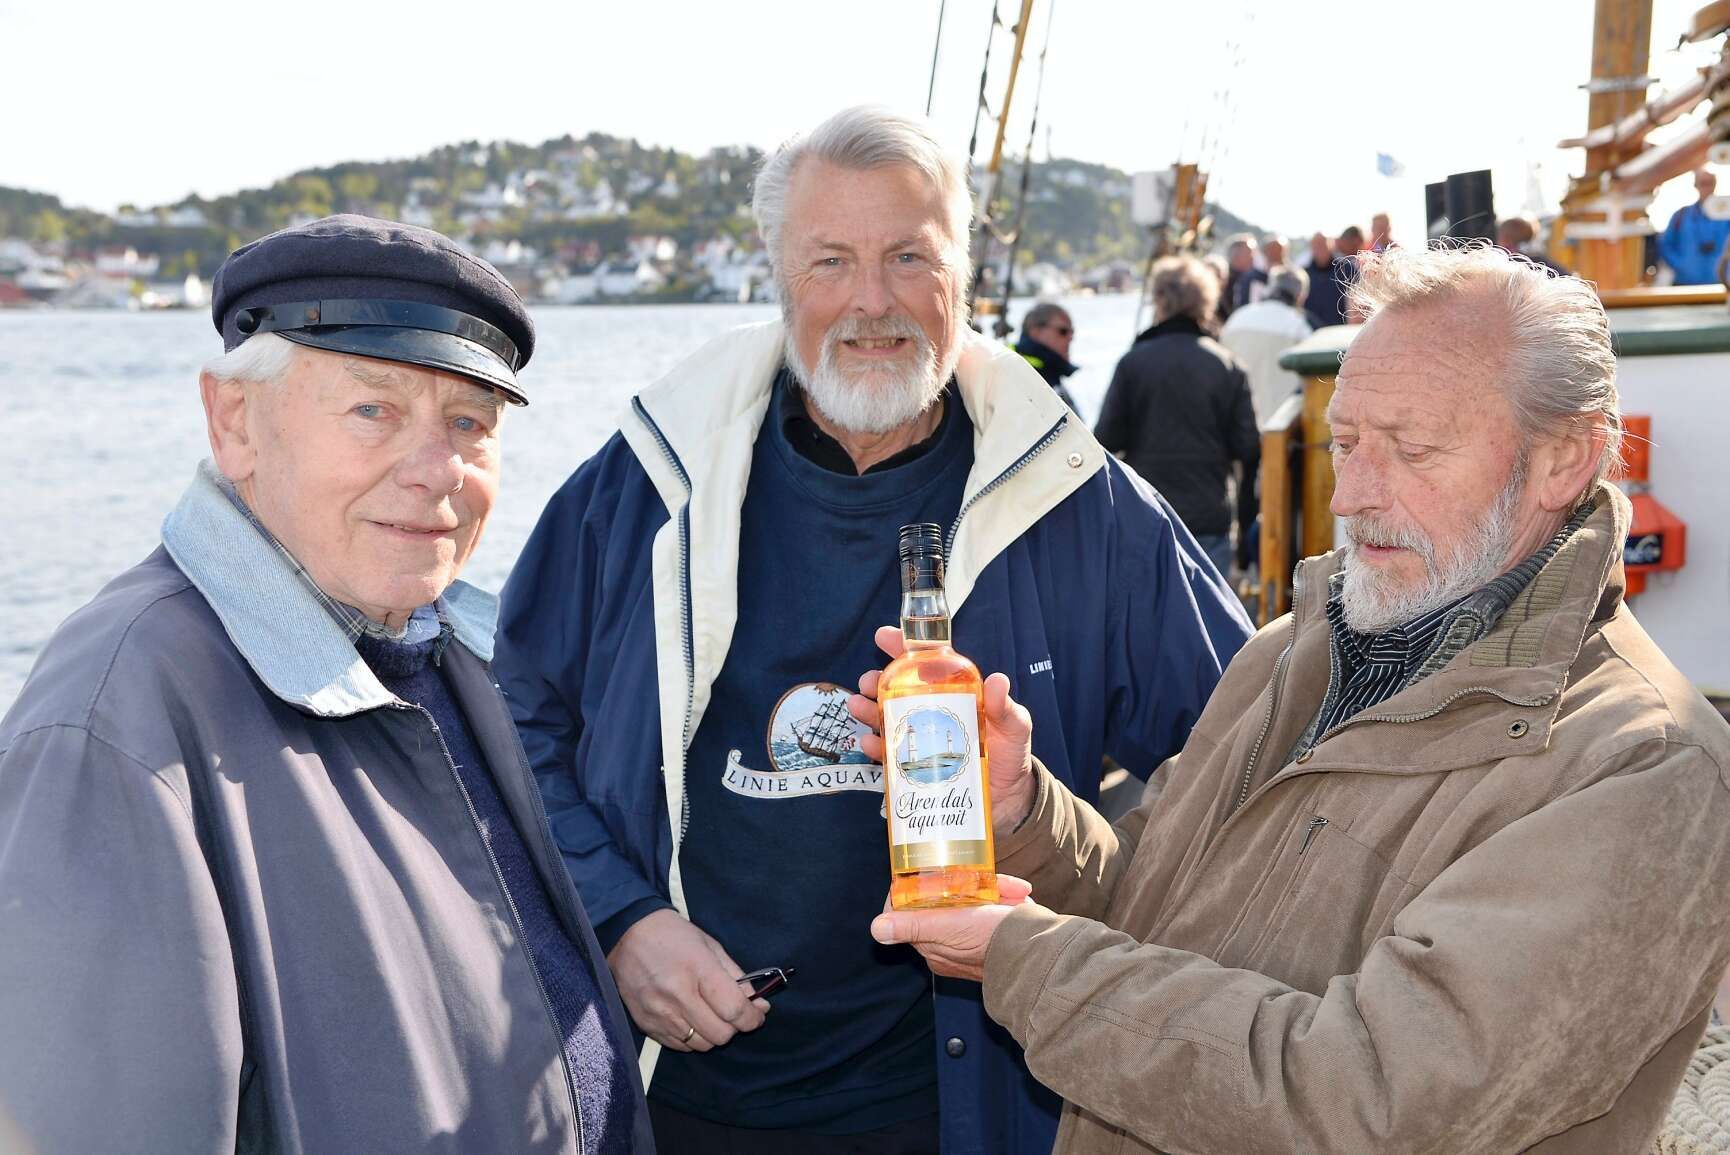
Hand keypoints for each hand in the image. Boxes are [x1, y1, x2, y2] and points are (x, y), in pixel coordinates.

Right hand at [606, 909, 768, 1051]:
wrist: (627, 935)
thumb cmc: (674, 936)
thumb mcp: (711, 946)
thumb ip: (736, 977)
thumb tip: (758, 1004)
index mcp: (698, 970)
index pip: (734, 1009)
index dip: (752, 1017)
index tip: (758, 1014)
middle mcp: (677, 996)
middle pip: (720, 1034)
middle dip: (734, 1027)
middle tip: (733, 1013)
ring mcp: (659, 1013)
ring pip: (701, 1044)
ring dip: (713, 1034)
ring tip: (710, 1015)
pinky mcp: (646, 1024)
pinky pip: (679, 1046)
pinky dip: (692, 1037)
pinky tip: (690, 1019)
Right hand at [849, 625, 1037, 834]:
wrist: (1008, 799)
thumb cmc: (1010, 753)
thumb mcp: (1014, 726)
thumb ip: (1005, 706)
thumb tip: (998, 680)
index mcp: (954, 692)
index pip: (927, 663)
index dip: (904, 647)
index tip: (883, 636)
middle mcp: (932, 710)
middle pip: (898, 688)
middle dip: (877, 680)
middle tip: (867, 680)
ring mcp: (920, 737)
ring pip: (886, 716)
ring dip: (868, 710)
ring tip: (858, 705)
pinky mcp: (914, 764)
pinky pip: (888, 753)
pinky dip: (875, 746)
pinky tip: (869, 742)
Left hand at [869, 875, 1036, 980]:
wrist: (1042, 955)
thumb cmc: (993, 940)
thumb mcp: (949, 926)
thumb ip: (913, 925)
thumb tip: (875, 929)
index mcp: (934, 947)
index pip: (908, 916)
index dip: (910, 892)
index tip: (918, 871)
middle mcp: (951, 945)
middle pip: (942, 904)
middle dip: (960, 885)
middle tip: (971, 874)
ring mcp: (975, 939)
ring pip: (973, 901)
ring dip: (990, 888)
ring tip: (1008, 889)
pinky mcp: (999, 932)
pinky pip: (995, 906)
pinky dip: (1006, 896)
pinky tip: (1019, 893)